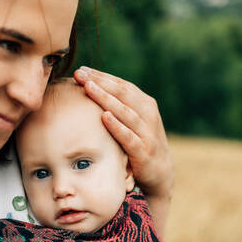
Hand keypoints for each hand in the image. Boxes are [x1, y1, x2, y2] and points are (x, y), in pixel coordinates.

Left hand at [74, 66, 174, 208]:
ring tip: (89, 88)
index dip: (102, 76)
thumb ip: (119, 105)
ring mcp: (147, 133)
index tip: (82, 70)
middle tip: (80, 74)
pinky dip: (117, 127)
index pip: (121, 85)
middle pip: (122, 94)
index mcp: (144, 103)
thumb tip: (90, 87)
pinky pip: (129, 138)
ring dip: (106, 99)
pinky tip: (104, 117)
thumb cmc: (140, 141)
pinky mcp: (143, 152)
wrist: (161, 171)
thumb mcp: (133, 120)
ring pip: (125, 112)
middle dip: (100, 82)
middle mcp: (148, 114)